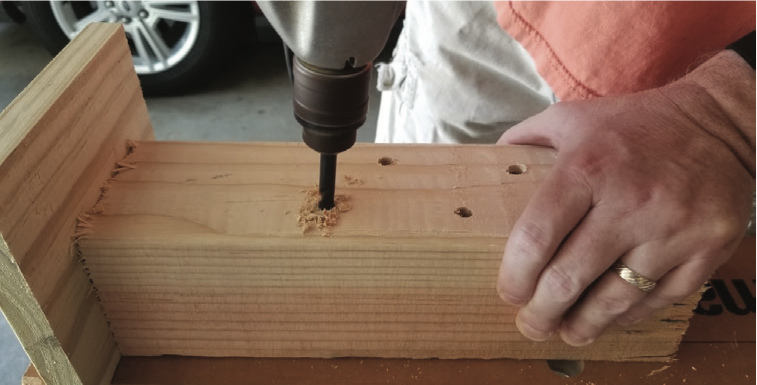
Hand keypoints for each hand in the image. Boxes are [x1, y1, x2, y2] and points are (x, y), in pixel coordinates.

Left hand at [495, 60, 753, 345]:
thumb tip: (488, 170)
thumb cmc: (635, 125)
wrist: (720, 123)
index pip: (536, 236)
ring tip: (567, 332)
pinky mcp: (706, 249)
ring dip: (583, 324)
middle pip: (570, 277)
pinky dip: (628, 315)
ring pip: (615, 299)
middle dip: (542, 312)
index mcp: (588, 167)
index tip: (509, 292)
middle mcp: (630, 201)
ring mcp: (672, 229)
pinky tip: (609, 317)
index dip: (516, 275)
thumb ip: (525, 141)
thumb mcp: (571, 118)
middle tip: (531, 324)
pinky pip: (658, 299)